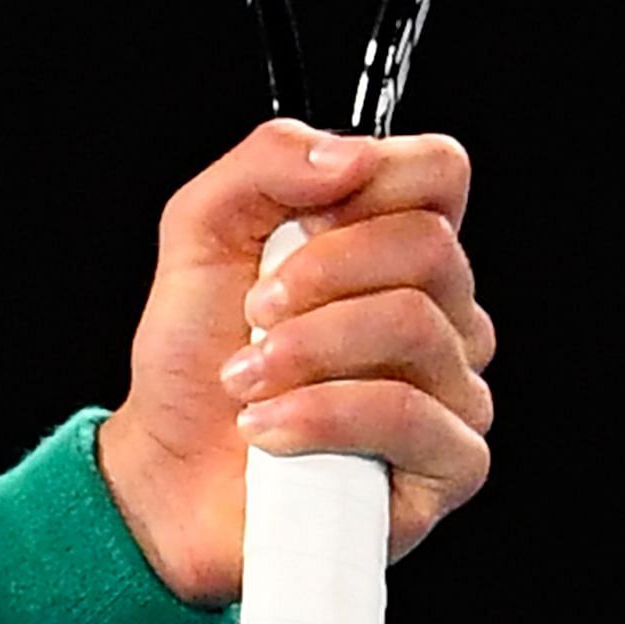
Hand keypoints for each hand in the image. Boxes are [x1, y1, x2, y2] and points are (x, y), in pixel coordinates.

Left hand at [97, 120, 494, 606]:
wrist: (169, 468)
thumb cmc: (196, 356)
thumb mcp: (201, 233)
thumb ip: (265, 165)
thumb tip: (347, 155)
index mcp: (393, 248)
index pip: (439, 172)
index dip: (374, 178)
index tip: (301, 216)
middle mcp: (442, 312)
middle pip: (427, 245)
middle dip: (313, 275)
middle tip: (252, 314)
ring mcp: (454, 387)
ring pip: (413, 325)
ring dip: (302, 350)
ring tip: (246, 380)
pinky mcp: (452, 462)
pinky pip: (406, 413)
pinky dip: (316, 415)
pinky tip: (269, 431)